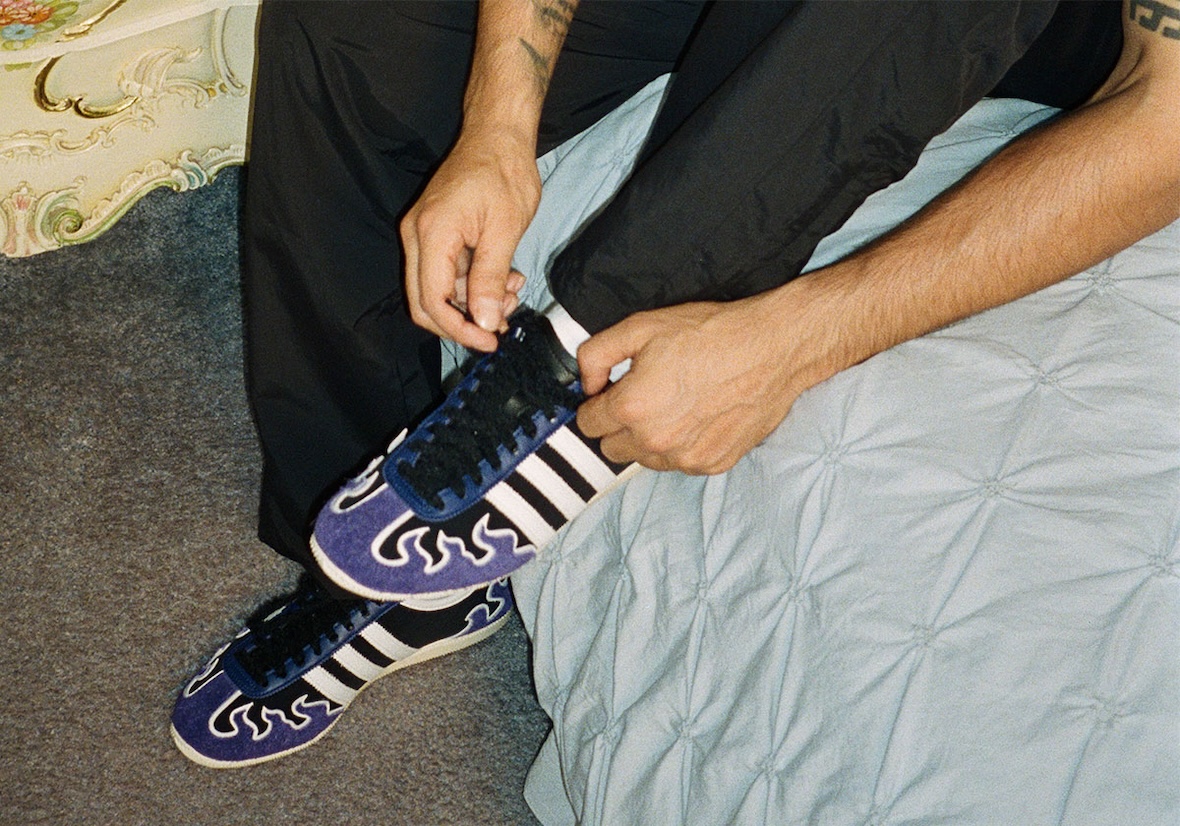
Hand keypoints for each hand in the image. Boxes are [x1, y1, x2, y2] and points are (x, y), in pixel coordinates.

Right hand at [401, 129, 539, 350]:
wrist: (498, 135)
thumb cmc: (503, 172)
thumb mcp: (505, 230)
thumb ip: (489, 279)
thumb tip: (484, 322)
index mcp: (431, 235)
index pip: (432, 302)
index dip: (460, 330)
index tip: (490, 341)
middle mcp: (416, 236)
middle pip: (424, 304)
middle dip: (463, 322)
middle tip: (500, 324)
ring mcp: (422, 234)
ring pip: (437, 291)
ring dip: (473, 301)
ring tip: (512, 291)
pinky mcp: (434, 233)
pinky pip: (445, 273)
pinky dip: (472, 284)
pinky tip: (504, 277)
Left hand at [576, 294, 820, 474]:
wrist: (772, 348)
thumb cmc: (711, 333)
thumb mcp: (641, 326)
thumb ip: (596, 355)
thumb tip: (586, 384)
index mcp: (632, 408)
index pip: (586, 424)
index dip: (596, 403)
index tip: (612, 390)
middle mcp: (655, 441)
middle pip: (610, 447)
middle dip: (619, 423)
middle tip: (643, 395)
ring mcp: (685, 457)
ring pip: (644, 459)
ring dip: (649, 438)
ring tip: (675, 403)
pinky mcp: (712, 464)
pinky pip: (679, 463)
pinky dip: (681, 444)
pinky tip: (698, 414)